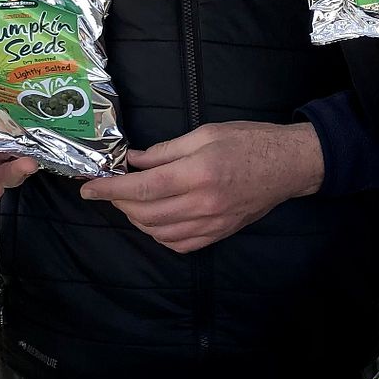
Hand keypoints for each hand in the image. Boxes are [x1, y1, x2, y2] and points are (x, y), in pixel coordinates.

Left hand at [80, 121, 323, 253]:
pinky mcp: (219, 234)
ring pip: (158, 232)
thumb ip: (166, 150)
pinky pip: (179, 245)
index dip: (110, 189)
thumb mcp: (206, 133)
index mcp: (198, 172)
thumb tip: (133, 161)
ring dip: (137, 219)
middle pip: (145, 212)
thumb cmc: (250, 140)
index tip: (88, 188)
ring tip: (132, 201)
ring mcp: (211, 223)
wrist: (289, 165)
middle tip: (111, 188)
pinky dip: (159, 235)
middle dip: (120, 202)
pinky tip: (156, 220)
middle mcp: (202, 203)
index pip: (143, 187)